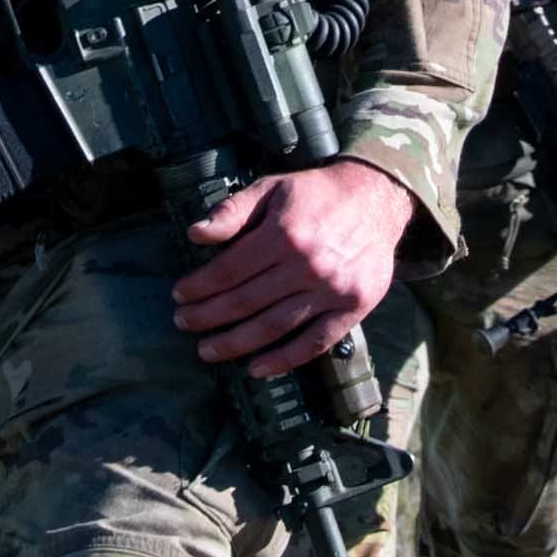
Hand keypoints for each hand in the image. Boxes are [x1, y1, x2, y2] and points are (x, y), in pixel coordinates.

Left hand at [174, 157, 413, 379]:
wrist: (376, 198)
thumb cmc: (316, 194)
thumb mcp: (271, 188)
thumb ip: (233, 211)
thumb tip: (195, 234)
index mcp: (284, 234)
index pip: (229, 270)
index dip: (200, 286)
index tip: (180, 296)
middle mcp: (307, 265)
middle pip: (246, 301)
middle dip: (208, 316)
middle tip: (183, 324)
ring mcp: (331, 290)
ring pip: (274, 326)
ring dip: (236, 343)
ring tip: (207, 350)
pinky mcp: (352, 309)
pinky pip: (314, 343)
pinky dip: (284, 360)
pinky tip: (257, 368)